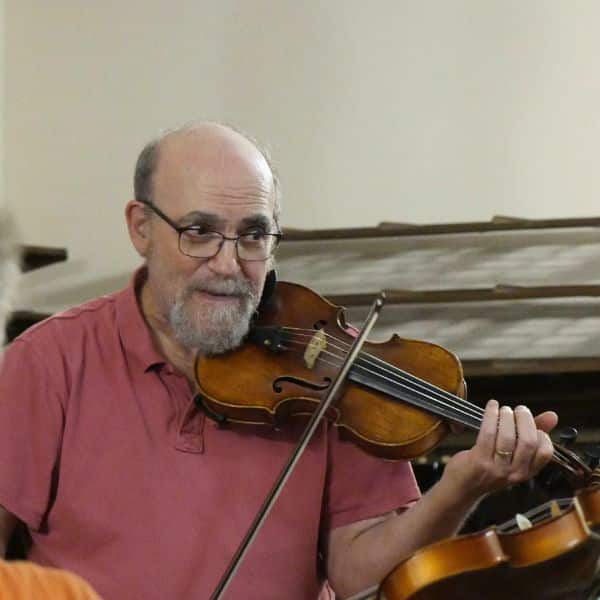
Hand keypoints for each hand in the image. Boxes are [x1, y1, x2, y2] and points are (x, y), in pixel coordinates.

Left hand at [442, 399, 557, 501]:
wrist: (463, 487)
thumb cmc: (490, 466)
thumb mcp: (513, 455)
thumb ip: (533, 434)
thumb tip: (553, 415)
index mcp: (527, 471)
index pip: (545, 453)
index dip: (542, 433)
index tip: (532, 422)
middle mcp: (515, 472)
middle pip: (528, 442)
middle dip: (525, 420)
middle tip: (520, 410)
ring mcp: (497, 468)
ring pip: (507, 437)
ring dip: (507, 417)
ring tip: (504, 409)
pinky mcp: (479, 460)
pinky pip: (488, 433)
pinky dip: (491, 415)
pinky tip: (492, 406)